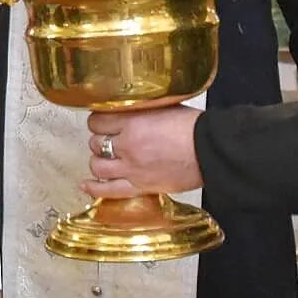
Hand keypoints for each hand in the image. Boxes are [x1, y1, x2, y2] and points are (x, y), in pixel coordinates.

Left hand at [83, 106, 202, 198]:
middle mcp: (127, 145)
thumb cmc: (193, 127)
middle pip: (96, 143)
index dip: (98, 121)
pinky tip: (86, 185)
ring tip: (105, 158)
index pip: (97, 120)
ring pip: (97, 166)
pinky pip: (108, 191)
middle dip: (100, 140)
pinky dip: (94, 189)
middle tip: (108, 140)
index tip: (102, 122)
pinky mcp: (140, 186)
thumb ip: (141, 110)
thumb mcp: (164, 107)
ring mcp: (131, 168)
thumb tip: (128, 109)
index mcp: (132, 121)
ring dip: (98, 161)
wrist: (211, 151)